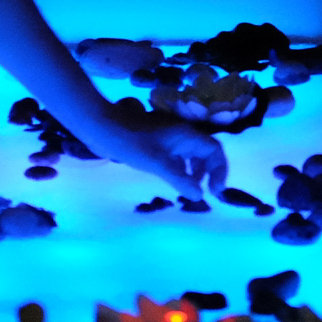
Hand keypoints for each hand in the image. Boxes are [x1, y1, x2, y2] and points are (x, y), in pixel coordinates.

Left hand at [94, 109, 227, 197]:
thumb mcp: (157, 162)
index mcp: (186, 134)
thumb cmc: (130, 141)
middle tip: (203, 194)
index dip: (220, 170)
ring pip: (190, 154)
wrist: (101, 125)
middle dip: (209, 172)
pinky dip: (180, 169)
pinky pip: (176, 156)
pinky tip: (172, 181)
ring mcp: (167, 137)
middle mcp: (181, 133)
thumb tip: (200, 195)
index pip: (214, 150)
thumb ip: (180, 179)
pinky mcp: (155, 141)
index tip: (214, 191)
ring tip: (189, 191)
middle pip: (205, 152)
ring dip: (194, 172)